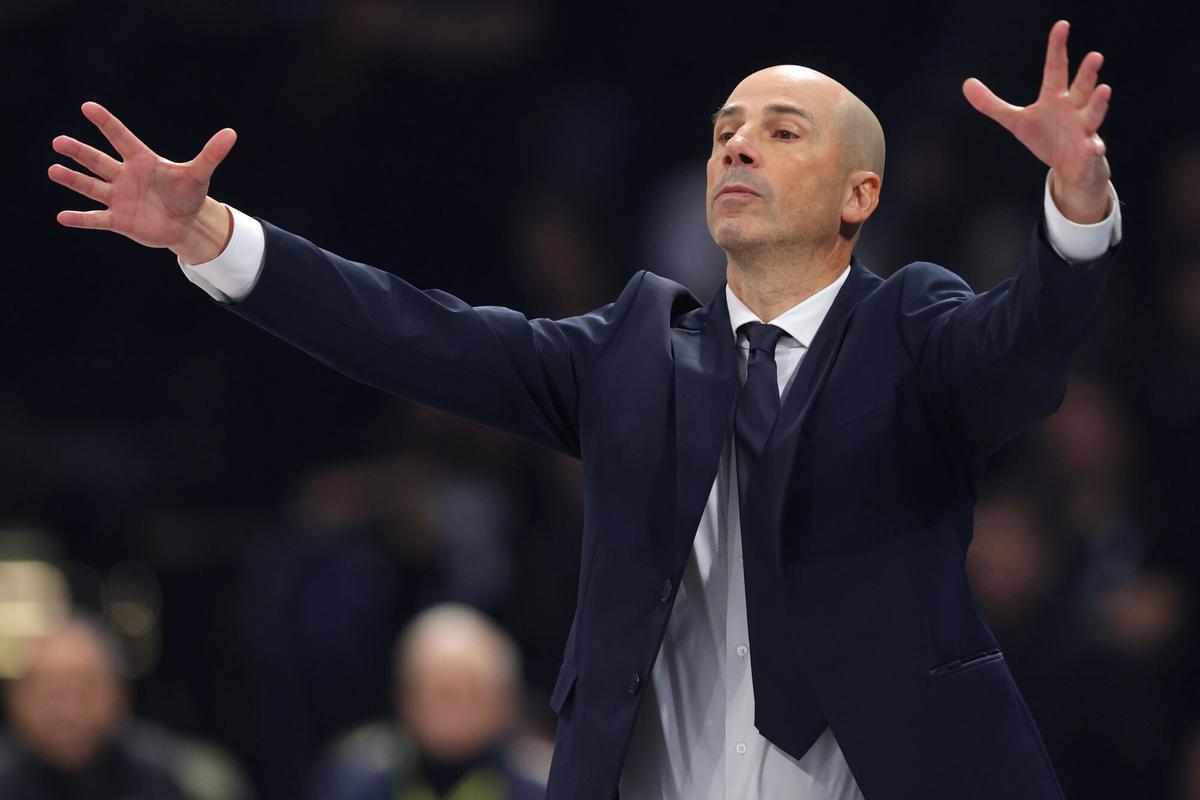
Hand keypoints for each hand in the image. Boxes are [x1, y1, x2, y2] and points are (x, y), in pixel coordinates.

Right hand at [49, 102, 237, 263]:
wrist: (186, 223)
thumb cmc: (189, 194)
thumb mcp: (199, 174)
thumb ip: (211, 154)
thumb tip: (231, 134)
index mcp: (142, 161)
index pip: (121, 138)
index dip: (106, 123)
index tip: (88, 107)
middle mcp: (125, 176)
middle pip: (98, 161)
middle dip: (80, 152)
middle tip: (59, 142)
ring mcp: (119, 198)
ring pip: (91, 186)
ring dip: (73, 180)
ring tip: (54, 170)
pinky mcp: (118, 220)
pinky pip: (96, 219)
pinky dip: (81, 219)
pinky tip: (62, 217)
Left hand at [962, 20, 1111, 223]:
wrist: (1070, 166)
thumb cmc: (1046, 137)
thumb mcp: (1016, 121)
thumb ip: (992, 104)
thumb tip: (966, 83)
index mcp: (1055, 98)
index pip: (1056, 68)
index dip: (1057, 48)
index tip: (1062, 25)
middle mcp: (1074, 109)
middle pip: (1081, 88)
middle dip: (1087, 73)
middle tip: (1095, 55)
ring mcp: (1084, 130)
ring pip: (1093, 115)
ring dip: (1098, 104)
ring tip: (1104, 90)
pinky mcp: (1089, 152)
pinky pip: (1093, 150)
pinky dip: (1094, 148)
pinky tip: (1095, 147)